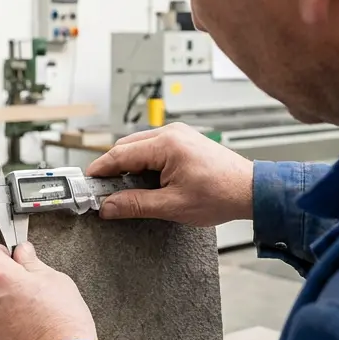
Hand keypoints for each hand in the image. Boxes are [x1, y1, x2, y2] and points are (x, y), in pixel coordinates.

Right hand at [86, 122, 253, 226]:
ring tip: (124, 191)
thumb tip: (108, 207)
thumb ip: (135, 205)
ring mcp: (179, 135)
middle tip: (104, 193)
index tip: (87, 185)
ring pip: (139, 147)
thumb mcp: (172, 206)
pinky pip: (154, 148)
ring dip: (129, 167)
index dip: (100, 170)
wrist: (251, 190)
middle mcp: (171, 133)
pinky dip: (144, 163)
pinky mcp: (184, 141)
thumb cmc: (220, 195)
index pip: (120, 154)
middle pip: (126, 147)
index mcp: (166, 144)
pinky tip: (144, 182)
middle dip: (113, 170)